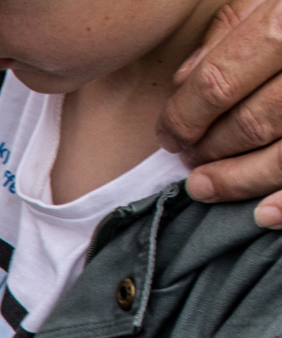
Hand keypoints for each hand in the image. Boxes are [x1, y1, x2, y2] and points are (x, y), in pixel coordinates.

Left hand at [161, 0, 281, 223]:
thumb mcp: (270, 0)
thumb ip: (230, 32)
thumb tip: (185, 81)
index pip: (216, 84)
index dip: (182, 118)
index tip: (167, 134)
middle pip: (249, 124)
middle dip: (209, 150)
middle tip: (190, 159)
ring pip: (281, 156)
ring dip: (237, 180)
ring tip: (205, 186)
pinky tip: (263, 216)